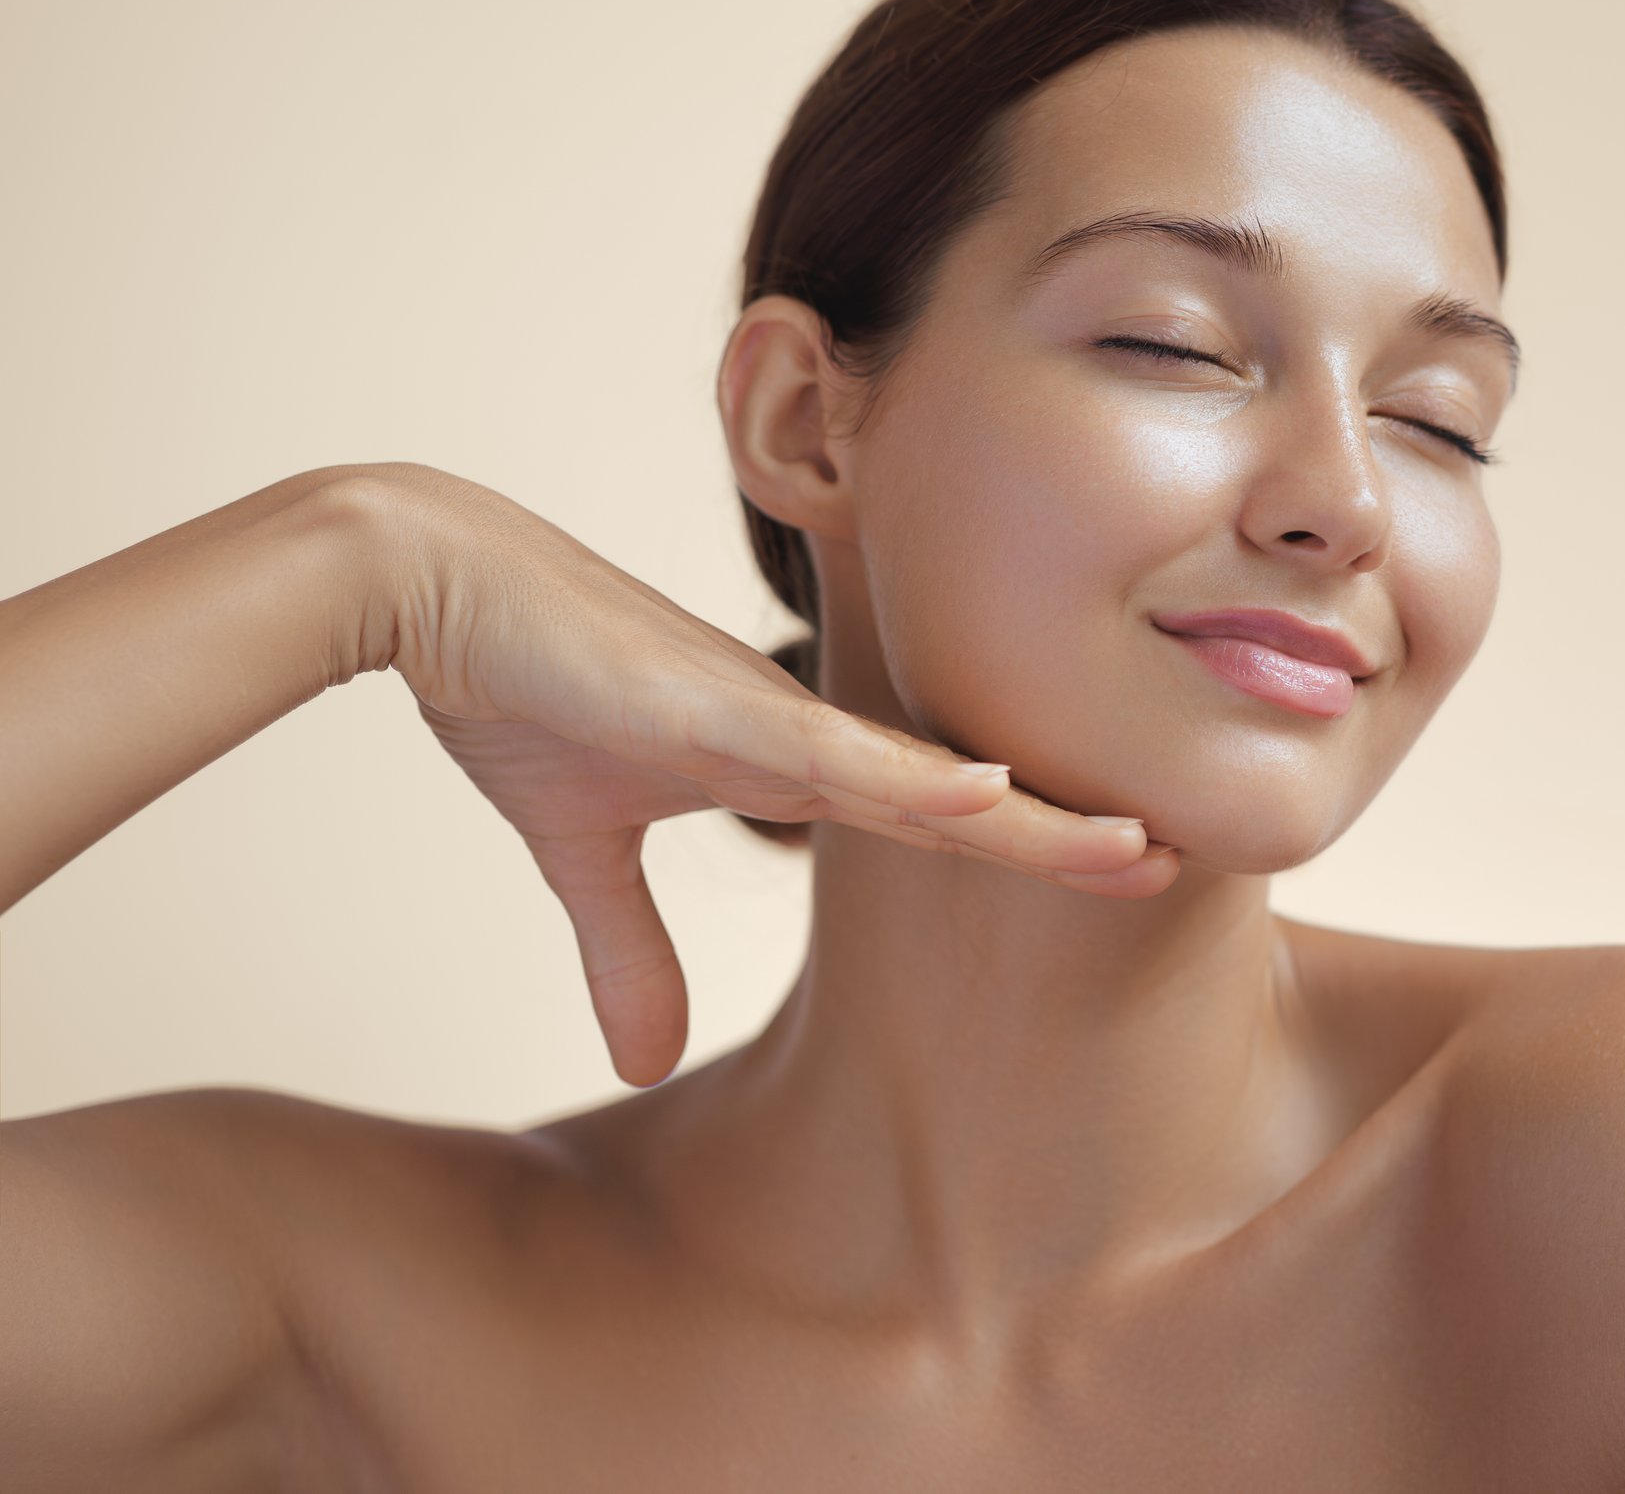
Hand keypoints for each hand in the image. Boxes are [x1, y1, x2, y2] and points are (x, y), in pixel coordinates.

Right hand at [346, 464, 1178, 1085]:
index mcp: (783, 759)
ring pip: (929, 778)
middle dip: (1063, 834)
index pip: (929, 813)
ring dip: (1030, 819)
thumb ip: (627, 945)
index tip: (1110, 865)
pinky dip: (914, 779)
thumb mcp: (580, 848)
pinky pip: (835, 750)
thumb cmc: (519, 681)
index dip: (1020, 842)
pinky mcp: (714, 703)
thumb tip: (646, 1060)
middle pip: (961, 798)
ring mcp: (769, 715)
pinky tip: (994, 793)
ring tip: (1133, 846)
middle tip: (1170, 859)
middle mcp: (802, 732)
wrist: (434, 584)